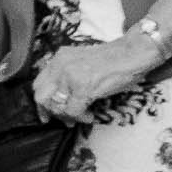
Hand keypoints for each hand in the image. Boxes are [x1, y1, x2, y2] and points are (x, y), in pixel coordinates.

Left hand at [33, 38, 154, 123]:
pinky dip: (81, 117)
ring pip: (56, 106)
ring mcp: (70, 76)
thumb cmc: (113, 60)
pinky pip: (73, 111)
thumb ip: (66, 75)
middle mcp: (60, 65)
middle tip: (64, 119)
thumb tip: (59, 99)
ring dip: (67, 116)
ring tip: (80, 117)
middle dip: (51, 112)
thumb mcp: (81, 62)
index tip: (47, 113)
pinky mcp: (82, 86)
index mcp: (58, 59)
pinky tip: (90, 115)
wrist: (133, 52)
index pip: (38, 84)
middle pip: (41, 97)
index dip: (41, 102)